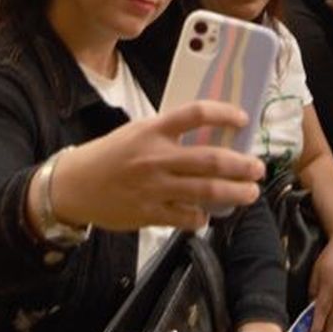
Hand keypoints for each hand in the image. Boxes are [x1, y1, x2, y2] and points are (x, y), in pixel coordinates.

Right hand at [51, 101, 264, 230]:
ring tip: (249, 193)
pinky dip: (202, 217)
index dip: (224, 114)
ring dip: (234, 193)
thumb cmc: (108, 155)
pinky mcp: (150, 213)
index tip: (242, 119)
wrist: (74, 185)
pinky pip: (186, 217)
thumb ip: (167, 134)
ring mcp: (154, 187)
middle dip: (241, 165)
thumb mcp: (136, 132)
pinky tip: (208, 215)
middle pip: (209, 159)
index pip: (195, 114)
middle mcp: (156, 157)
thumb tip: (207, 136)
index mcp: (152, 130)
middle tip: (257, 167)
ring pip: (205, 191)